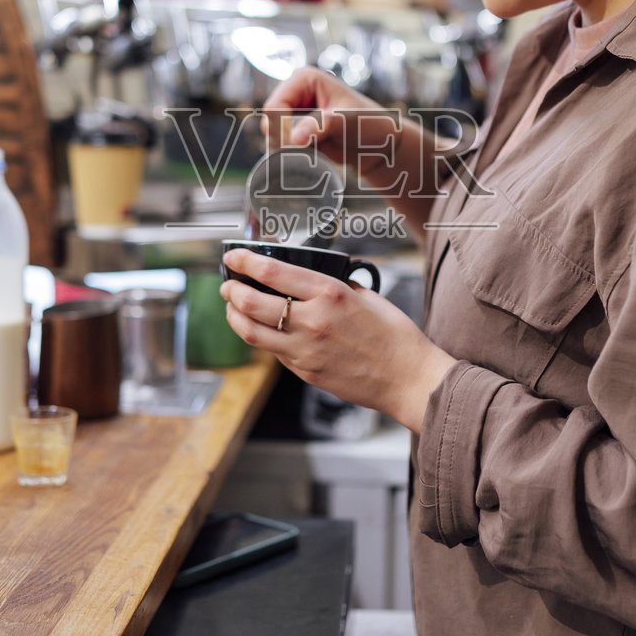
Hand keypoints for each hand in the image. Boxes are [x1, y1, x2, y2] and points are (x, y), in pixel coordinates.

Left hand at [221, 247, 454, 433]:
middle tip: (227, 284)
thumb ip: (332, 286)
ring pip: (251, 332)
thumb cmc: (394, 335)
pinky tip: (261, 330)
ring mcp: (305, 351)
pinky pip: (273, 352)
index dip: (245, 262)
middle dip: (231, 290)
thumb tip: (305, 280)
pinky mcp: (305, 372)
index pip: (273, 273)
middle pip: (251, 303)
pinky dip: (260, 337)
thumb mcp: (365, 296)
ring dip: (234, 317)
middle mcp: (312, 322)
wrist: (407, 378)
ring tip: (232, 308)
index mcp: (330, 294)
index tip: (233, 257)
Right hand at [259, 67, 400, 170]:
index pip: (275, 106)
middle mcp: (295, 92)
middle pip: (270, 120)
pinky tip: (312, 154)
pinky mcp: (296, 129)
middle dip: (283, 139)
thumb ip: (320, 126)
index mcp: (304, 79)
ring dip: (287, 147)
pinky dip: (291, 152)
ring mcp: (294, 111)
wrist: (380, 145)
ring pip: (273, 134)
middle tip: (307, 150)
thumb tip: (293, 138)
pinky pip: (281, 144)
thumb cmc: (369, 124)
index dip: (281, 128)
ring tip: (314, 150)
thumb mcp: (347, 122)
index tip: (297, 146)